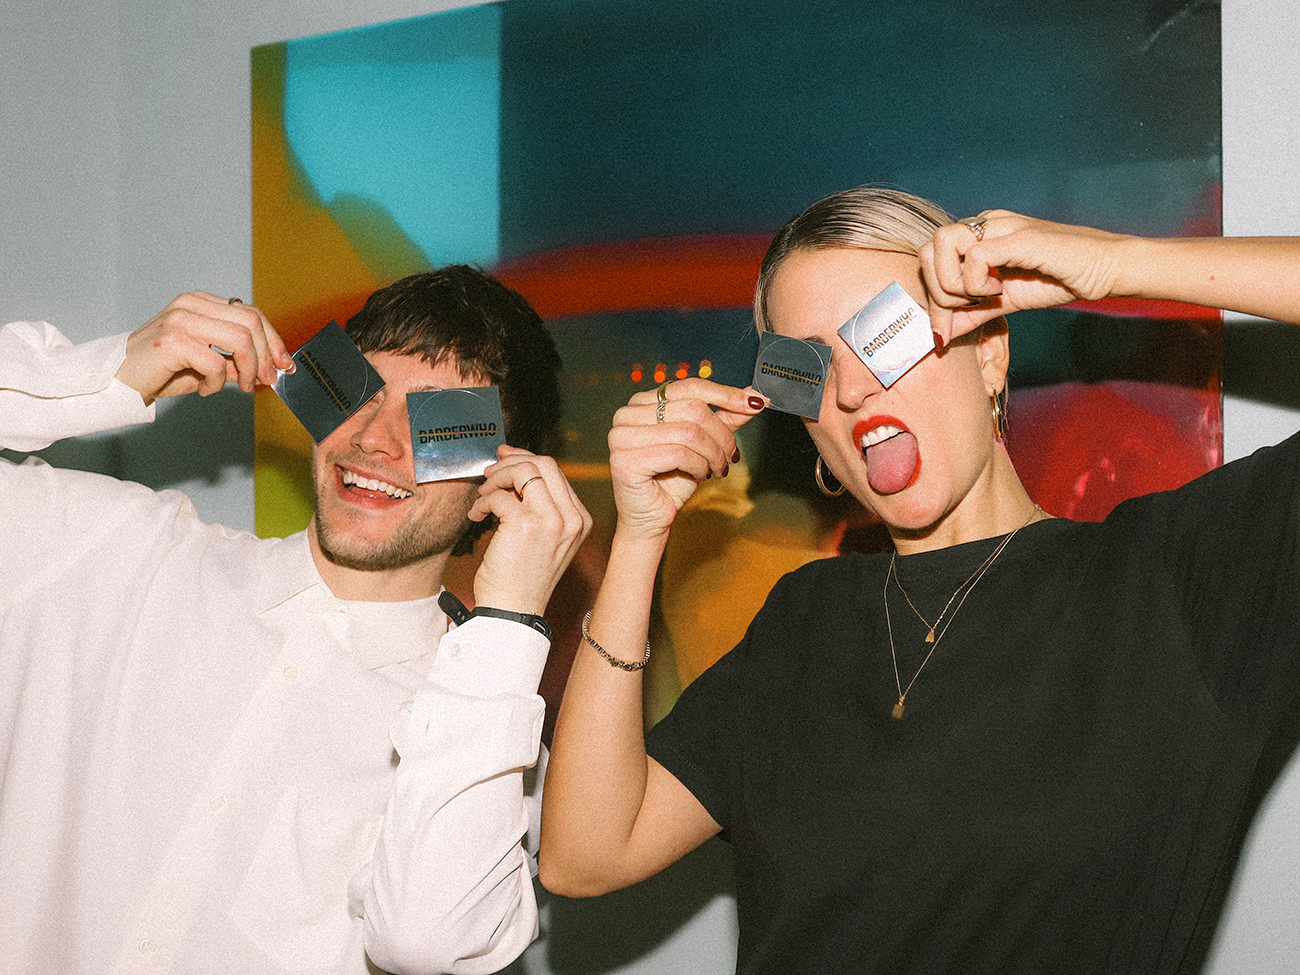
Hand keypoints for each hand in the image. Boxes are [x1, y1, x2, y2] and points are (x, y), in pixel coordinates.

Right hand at [114, 292, 293, 403]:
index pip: (251, 313)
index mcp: (200, 302)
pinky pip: (216, 363)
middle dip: (267, 356)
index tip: (285, 364)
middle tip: (266, 381)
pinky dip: (217, 383)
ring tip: (240, 386)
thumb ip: (234, 359)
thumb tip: (268, 368)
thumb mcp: (204, 361)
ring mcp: (181, 319)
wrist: (118, 379)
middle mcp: (191, 305)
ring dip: (248, 370)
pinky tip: (205, 389)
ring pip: (240, 340)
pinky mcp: (173, 340)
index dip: (273, 340)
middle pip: (251, 323)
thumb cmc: (160, 370)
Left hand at [468, 446, 592, 616]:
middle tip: (490, 473)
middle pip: (544, 463)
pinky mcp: (525, 526)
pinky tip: (477, 515)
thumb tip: (516, 467)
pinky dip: (482, 501)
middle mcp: (571, 518)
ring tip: (484, 495)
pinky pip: (499, 495)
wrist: (513, 610)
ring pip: (524, 471)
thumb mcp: (544, 537)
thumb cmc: (522, 576)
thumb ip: (539, 505)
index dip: (526, 460)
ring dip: (496, 478)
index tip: (504, 459)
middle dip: (511, 462)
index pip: (556, 472)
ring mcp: (551, 521)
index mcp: (579, 519)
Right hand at [607, 379, 764, 539]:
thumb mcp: (703, 444)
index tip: (756, 403)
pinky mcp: (625, 460)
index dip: (725, 395)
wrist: (650, 519)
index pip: (690, 386)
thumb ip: (724, 418)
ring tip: (718, 469)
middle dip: (722, 434)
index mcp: (642, 402)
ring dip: (713, 454)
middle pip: (693, 409)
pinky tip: (700, 475)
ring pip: (689, 432)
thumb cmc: (671, 481)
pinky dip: (698, 466)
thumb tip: (752, 395)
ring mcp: (622, 436)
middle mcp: (627, 414)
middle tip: (732, 456)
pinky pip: (679, 454)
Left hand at [919, 210, 1129, 345]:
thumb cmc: (1057, 281)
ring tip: (985, 296)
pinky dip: (978, 282)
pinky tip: (1001, 290)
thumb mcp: (1003, 303)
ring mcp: (1001, 226)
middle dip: (939, 288)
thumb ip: (971, 314)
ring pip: (943, 242)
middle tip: (968, 306)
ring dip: (955, 281)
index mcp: (979, 236)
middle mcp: (985, 225)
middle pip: (928, 247)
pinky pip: (976, 256)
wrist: (1103, 271)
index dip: (932, 293)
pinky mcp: (1019, 236)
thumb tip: (940, 335)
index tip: (948, 323)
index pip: (931, 256)